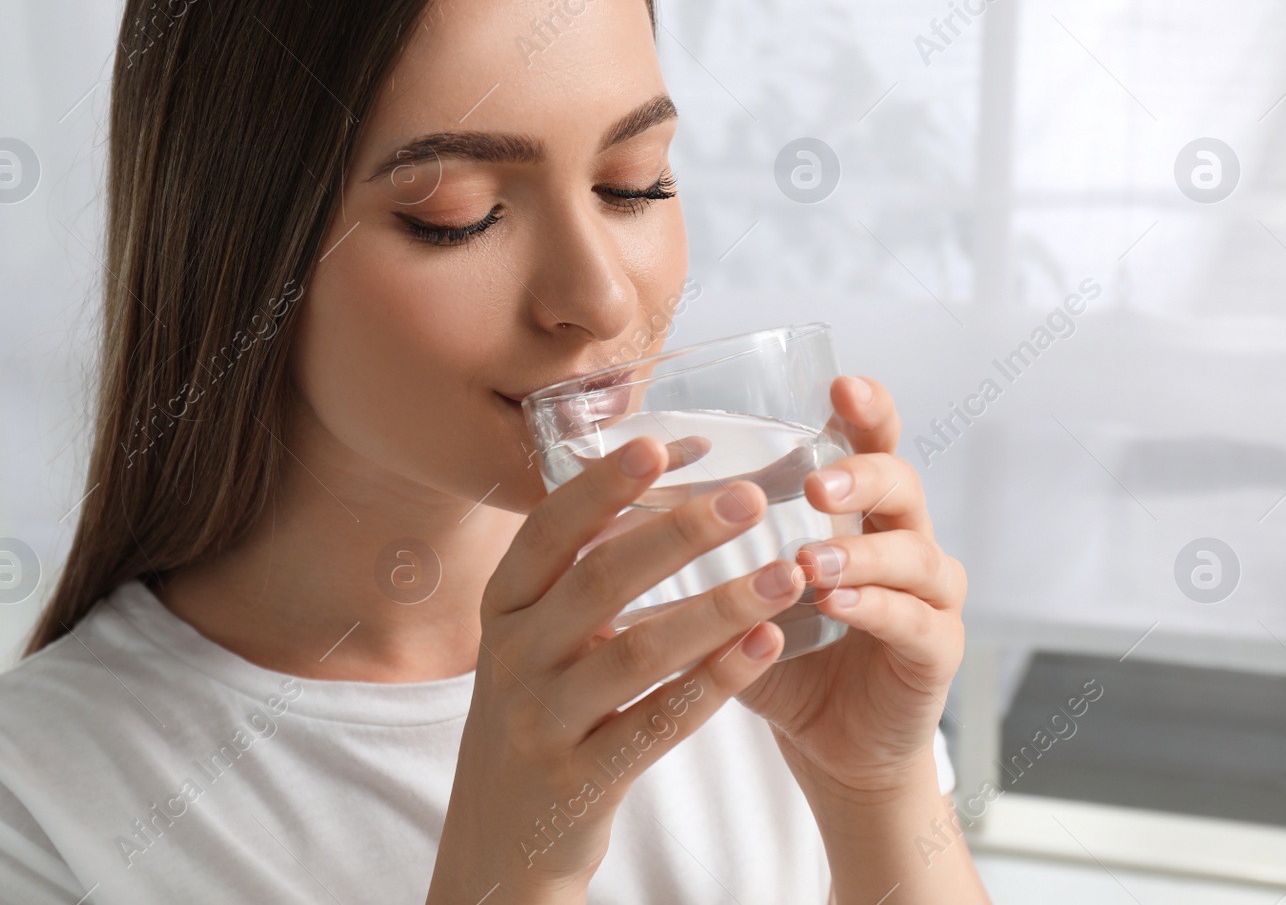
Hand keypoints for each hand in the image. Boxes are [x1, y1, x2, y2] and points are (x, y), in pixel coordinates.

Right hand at [428, 436, 806, 903]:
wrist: (499, 842)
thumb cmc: (538, 712)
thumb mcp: (535, 637)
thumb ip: (582, 569)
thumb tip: (659, 471)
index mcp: (502, 606)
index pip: (548, 530)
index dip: (603, 485)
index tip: (661, 443)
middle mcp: (512, 656)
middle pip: (599, 580)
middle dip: (679, 534)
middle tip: (752, 498)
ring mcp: (540, 721)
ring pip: (637, 653)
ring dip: (718, 609)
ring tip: (785, 575)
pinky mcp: (578, 781)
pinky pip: (657, 724)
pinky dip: (715, 683)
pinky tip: (767, 648)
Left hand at [733, 375, 966, 796]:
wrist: (830, 744)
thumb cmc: (780, 654)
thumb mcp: (740, 589)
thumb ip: (701, 543)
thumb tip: (609, 495)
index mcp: (859, 512)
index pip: (873, 442)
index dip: (867, 409)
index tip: (839, 384)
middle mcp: (903, 539)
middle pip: (902, 483)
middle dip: (861, 476)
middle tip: (817, 484)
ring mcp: (930, 594)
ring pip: (912, 553)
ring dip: (858, 554)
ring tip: (807, 563)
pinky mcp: (936, 650)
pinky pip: (914, 620)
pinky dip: (874, 609)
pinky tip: (835, 605)